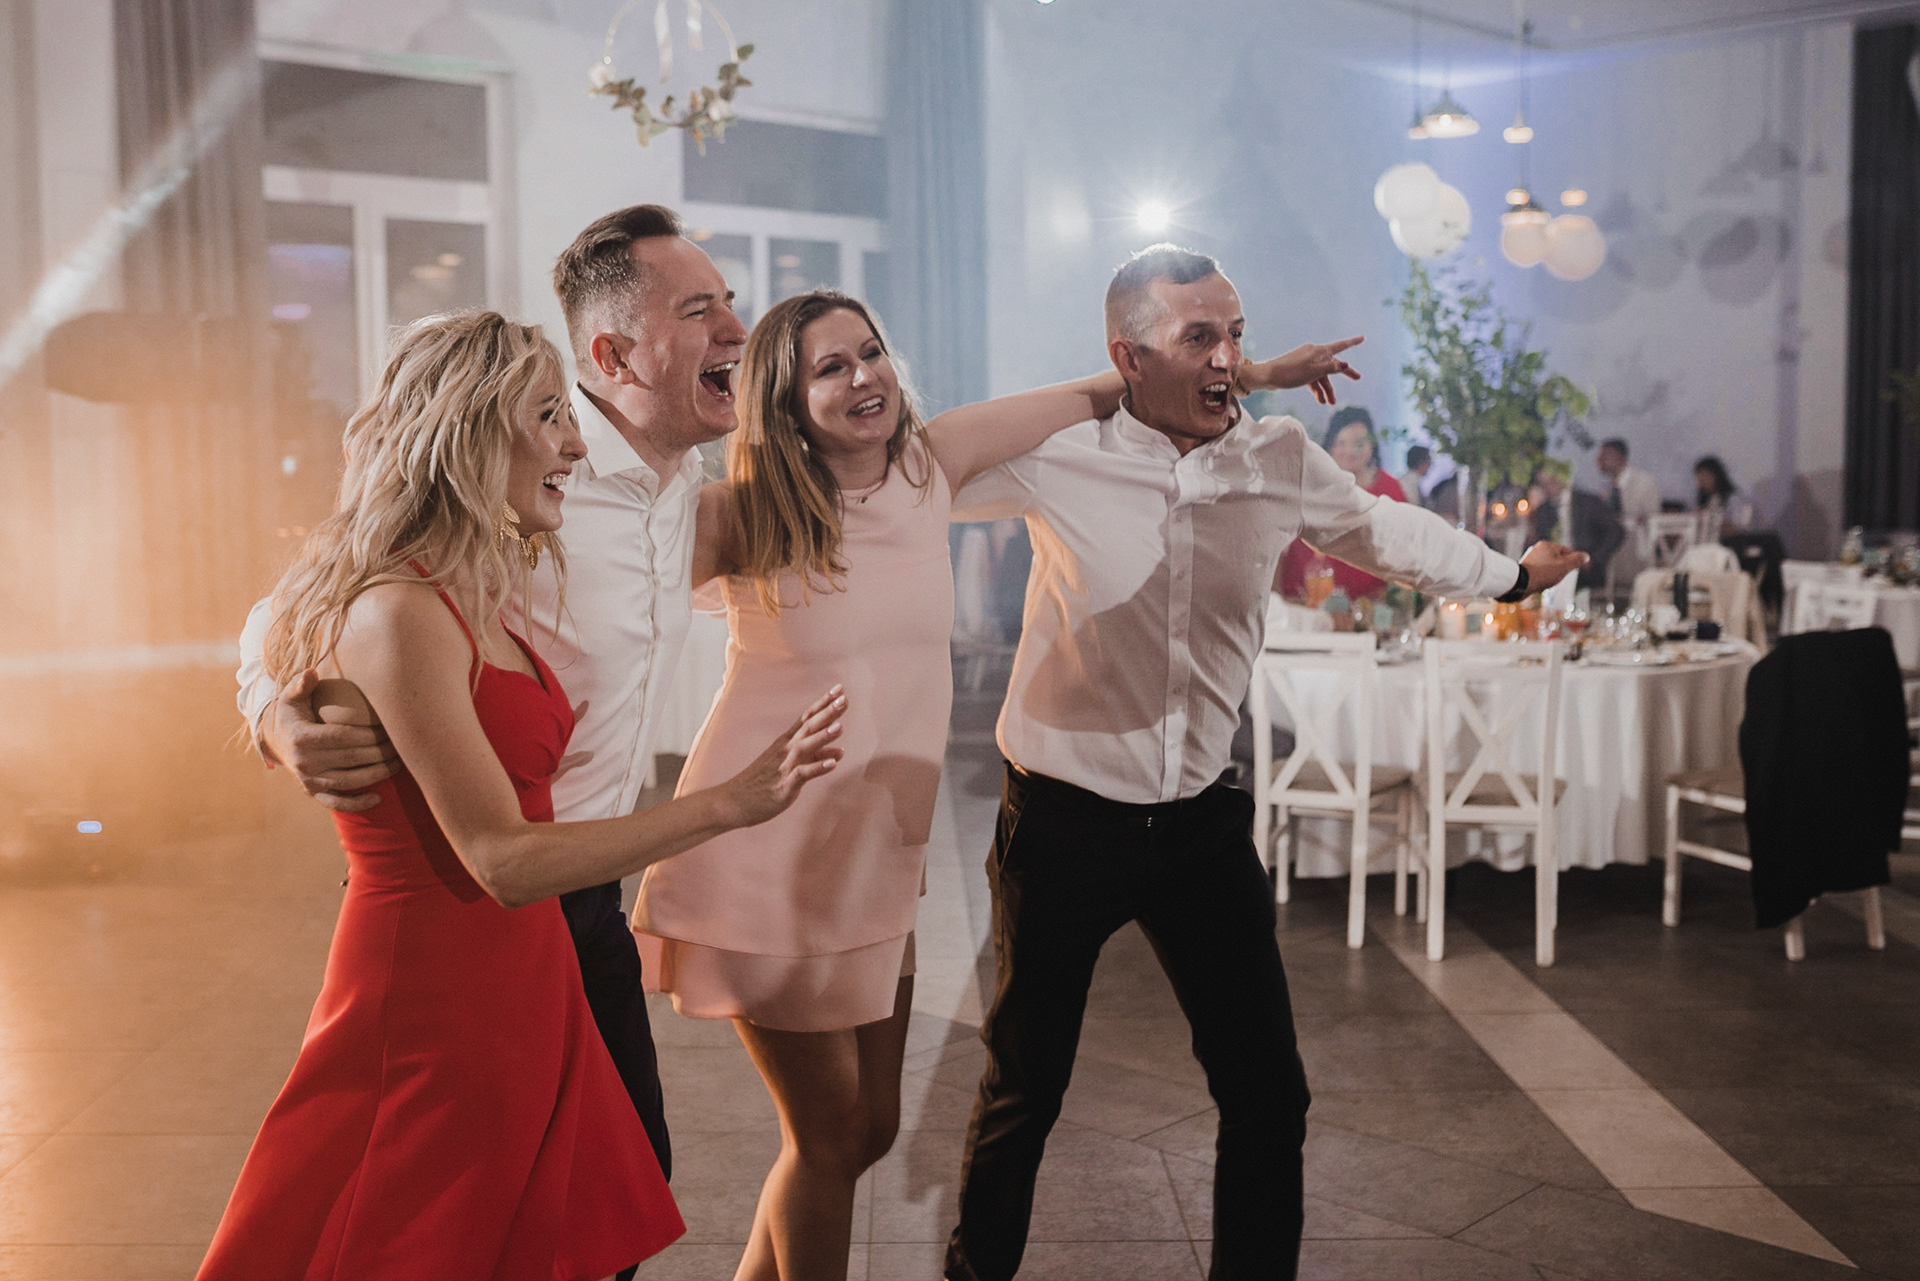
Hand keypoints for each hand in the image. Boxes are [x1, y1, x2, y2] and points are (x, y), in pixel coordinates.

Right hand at [262, 669, 401, 812]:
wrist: (271, 738)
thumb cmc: (290, 712)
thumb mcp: (291, 696)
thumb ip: (302, 684)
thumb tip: (312, 673)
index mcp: (302, 737)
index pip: (343, 736)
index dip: (369, 733)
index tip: (390, 728)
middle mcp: (304, 762)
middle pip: (351, 758)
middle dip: (380, 752)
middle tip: (402, 743)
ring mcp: (308, 779)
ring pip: (348, 782)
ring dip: (377, 775)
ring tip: (399, 764)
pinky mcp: (311, 791)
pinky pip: (335, 802)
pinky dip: (356, 804)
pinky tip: (378, 799)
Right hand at [717, 685, 846, 827]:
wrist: (732, 801)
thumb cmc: (763, 782)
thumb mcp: (792, 765)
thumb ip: (816, 757)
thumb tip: (841, 752)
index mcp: (787, 742)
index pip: (807, 718)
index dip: (823, 703)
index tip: (840, 689)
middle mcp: (785, 750)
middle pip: (808, 727)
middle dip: (826, 713)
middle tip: (844, 699)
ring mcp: (784, 767)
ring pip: (805, 747)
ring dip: (822, 736)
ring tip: (840, 726)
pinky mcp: (784, 785)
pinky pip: (802, 775)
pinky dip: (817, 768)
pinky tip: (832, 764)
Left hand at [1240, 336, 1363, 405]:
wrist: (1268, 376)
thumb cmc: (1291, 373)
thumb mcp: (1314, 372)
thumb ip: (1331, 368)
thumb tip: (1345, 365)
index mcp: (1318, 351)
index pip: (1340, 346)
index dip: (1352, 343)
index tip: (1362, 338)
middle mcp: (1313, 353)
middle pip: (1333, 363)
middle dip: (1344, 373)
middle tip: (1358, 378)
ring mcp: (1305, 361)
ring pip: (1322, 374)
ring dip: (1327, 388)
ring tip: (1330, 403)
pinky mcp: (1298, 368)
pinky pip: (1312, 377)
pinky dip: (1316, 387)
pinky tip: (1319, 400)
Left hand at [1519, 541, 1590, 592]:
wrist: (1520, 583)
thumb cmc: (1543, 573)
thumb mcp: (1564, 566)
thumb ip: (1576, 560)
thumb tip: (1586, 556)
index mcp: (1547, 545)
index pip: (1567, 552)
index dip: (1572, 562)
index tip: (1572, 571)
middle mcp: (1537, 549)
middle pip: (1557, 560)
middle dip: (1560, 570)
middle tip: (1557, 577)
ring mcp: (1530, 559)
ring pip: (1549, 568)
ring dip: (1551, 576)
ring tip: (1547, 582)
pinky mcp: (1525, 569)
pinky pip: (1539, 574)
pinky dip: (1542, 579)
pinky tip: (1540, 585)